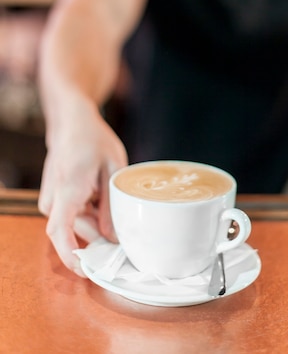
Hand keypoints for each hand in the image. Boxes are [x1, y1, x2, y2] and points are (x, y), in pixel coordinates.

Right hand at [38, 101, 127, 276]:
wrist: (72, 123)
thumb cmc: (93, 140)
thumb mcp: (112, 169)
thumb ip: (111, 205)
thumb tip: (111, 239)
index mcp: (69, 188)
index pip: (60, 232)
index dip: (71, 257)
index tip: (87, 271)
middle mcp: (54, 197)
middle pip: (75, 232)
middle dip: (99, 238)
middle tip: (127, 233)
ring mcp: (51, 198)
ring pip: (75, 224)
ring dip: (95, 222)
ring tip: (113, 202)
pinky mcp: (54, 198)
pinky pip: (72, 216)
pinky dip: (89, 213)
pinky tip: (101, 197)